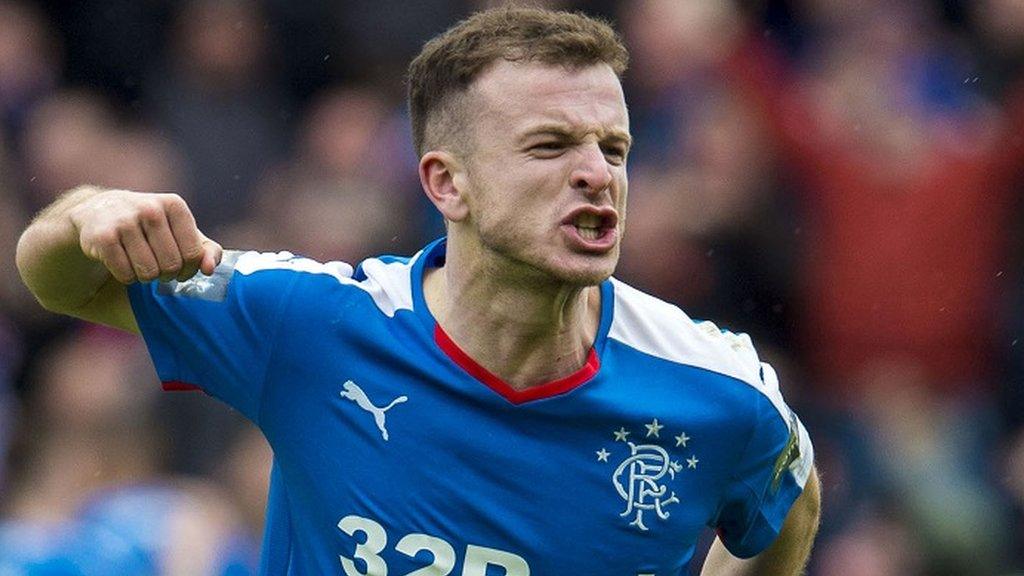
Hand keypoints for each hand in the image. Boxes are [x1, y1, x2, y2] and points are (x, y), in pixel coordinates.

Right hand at [68, 190, 222, 283]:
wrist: (100, 211)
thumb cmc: (152, 227)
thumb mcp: (182, 231)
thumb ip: (206, 250)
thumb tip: (209, 269)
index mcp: (174, 205)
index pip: (193, 254)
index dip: (189, 269)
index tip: (180, 266)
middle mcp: (150, 208)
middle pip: (171, 266)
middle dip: (166, 274)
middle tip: (157, 265)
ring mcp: (124, 220)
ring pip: (148, 272)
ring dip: (145, 276)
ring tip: (140, 262)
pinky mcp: (102, 237)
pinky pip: (126, 275)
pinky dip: (126, 277)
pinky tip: (122, 261)